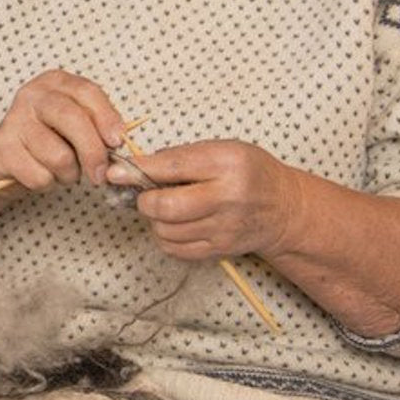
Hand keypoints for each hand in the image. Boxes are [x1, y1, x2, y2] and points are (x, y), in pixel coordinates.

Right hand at [0, 70, 127, 190]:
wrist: (5, 157)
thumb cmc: (48, 138)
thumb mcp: (74, 123)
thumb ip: (96, 125)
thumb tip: (118, 141)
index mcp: (55, 82)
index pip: (87, 92)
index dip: (107, 117)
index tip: (117, 141)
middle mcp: (33, 95)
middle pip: (73, 119)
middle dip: (93, 151)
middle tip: (100, 173)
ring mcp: (14, 120)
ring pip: (59, 156)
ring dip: (68, 173)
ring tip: (62, 170)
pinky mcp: (2, 148)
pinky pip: (40, 176)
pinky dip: (47, 183)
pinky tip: (40, 172)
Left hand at [108, 139, 303, 260]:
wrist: (284, 208)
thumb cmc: (249, 172)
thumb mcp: (222, 149)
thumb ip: (181, 157)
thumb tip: (135, 167)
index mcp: (227, 163)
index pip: (172, 167)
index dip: (138, 171)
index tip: (115, 172)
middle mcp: (228, 197)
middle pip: (166, 206)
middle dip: (145, 200)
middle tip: (145, 195)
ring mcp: (224, 227)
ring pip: (167, 231)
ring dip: (155, 220)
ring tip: (164, 208)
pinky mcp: (220, 249)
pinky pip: (176, 249)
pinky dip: (165, 238)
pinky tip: (173, 225)